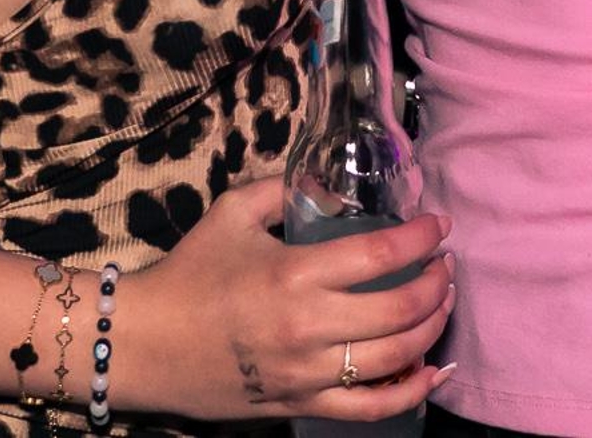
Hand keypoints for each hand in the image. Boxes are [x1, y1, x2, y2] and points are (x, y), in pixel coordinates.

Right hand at [126, 173, 454, 423]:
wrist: (147, 344)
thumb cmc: (190, 272)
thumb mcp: (233, 212)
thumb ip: (283, 189)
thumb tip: (327, 181)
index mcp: (295, 272)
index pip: (379, 253)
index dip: (420, 238)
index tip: (438, 225)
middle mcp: (308, 327)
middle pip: (399, 309)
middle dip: (437, 284)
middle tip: (445, 264)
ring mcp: (307, 374)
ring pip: (394, 360)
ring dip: (431, 329)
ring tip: (442, 303)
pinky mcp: (300, 406)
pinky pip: (369, 410)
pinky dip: (409, 393)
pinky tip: (430, 370)